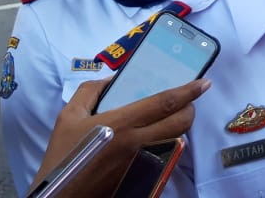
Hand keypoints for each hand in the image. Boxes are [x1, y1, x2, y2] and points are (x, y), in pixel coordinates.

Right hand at [30, 77, 209, 196]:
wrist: (60, 196)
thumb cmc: (63, 155)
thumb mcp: (68, 116)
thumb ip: (90, 91)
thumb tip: (112, 80)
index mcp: (122, 123)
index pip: (165, 103)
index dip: (188, 91)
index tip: (204, 83)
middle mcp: (138, 142)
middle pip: (180, 123)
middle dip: (190, 108)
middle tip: (188, 100)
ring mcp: (143, 161)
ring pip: (177, 139)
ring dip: (179, 126)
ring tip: (171, 117)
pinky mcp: (144, 176)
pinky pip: (165, 156)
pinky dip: (167, 144)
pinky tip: (155, 138)